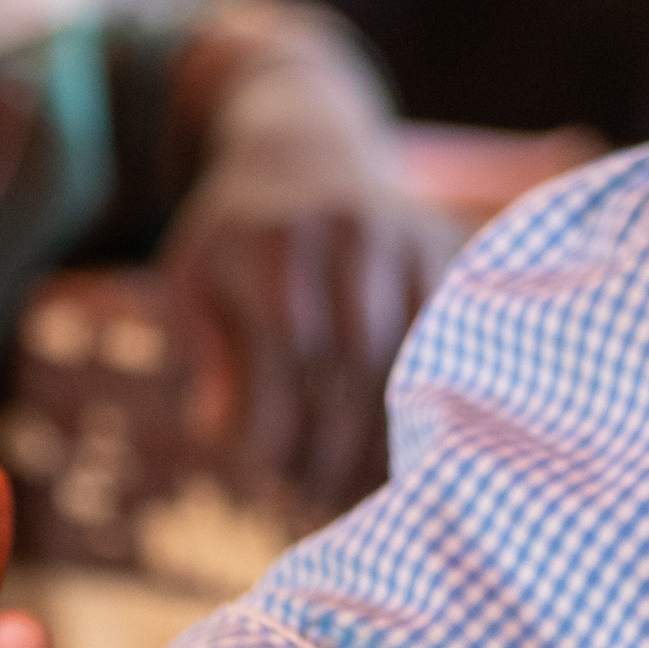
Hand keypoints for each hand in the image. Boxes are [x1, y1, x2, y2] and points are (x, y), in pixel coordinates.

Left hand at [164, 0, 459, 517]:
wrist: (306, 148)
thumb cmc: (238, 235)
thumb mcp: (194, 279)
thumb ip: (205, 355)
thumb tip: (220, 438)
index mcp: (278, 240)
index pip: (287, 357)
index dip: (276, 432)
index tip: (260, 483)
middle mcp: (353, 231)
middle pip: (356, 363)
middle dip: (333, 447)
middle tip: (309, 499)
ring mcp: (413, 236)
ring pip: (417, 357)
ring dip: (390, 437)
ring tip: (355, 488)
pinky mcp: (453, 249)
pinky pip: (454, 340)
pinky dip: (435, 400)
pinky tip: (405, 445)